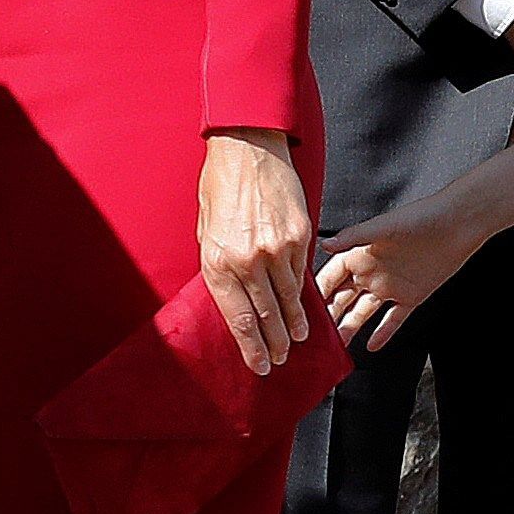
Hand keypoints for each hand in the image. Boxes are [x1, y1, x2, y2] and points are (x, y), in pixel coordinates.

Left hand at [196, 128, 313, 375]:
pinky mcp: (300, 234)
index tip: (261, 365)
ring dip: (294, 323)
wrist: (247, 148)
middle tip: (281, 360)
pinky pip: (302, 271)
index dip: (252, 347)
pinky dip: (304, 292)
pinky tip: (306, 305)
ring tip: (297, 339)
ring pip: (290, 298)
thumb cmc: (220, 188)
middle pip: (267, 315)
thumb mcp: (206, 231)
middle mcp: (249, 260)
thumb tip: (234, 295)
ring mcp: (278, 248)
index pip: (239, 318)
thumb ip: (221, 265)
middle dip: (274, 343)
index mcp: (219, 262)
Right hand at [316, 202, 472, 354]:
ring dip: (350, 328)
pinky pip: (393, 320)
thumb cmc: (420, 218)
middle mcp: (370, 272)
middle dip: (327, 317)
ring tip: (336, 346)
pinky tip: (371, 346)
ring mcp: (389, 286)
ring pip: (363, 313)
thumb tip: (322, 244)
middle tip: (313, 336)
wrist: (457, 224)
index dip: (315, 293)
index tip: (299, 310)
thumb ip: (352, 237)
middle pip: (342, 299)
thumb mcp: (382, 227)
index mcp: (358, 254)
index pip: (330, 278)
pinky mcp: (410, 297)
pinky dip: (383, 333)